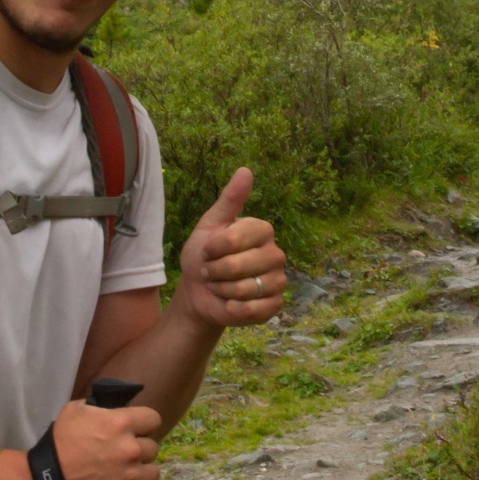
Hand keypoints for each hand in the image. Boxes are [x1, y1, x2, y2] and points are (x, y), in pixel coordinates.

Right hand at [49, 397, 162, 479]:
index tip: (134, 431)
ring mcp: (134, 478)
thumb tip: (116, 409)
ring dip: (142, 473)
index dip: (143, 424)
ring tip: (124, 477)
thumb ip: (100, 407)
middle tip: (121, 456)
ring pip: (153, 472)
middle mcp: (132, 450)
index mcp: (121, 424)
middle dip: (139, 450)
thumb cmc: (59, 445)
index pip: (153, 419)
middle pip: (152, 447)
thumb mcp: (74, 411)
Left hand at [178, 167, 285, 329]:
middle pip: (240, 265)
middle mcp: (275, 253)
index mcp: (262, 230)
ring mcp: (278, 280)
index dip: (215, 248)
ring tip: (219, 286)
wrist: (199, 292)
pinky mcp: (275, 305)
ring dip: (223, 290)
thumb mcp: (210, 225)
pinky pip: (255, 309)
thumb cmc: (204, 257)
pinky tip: (229, 303)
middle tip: (210, 272)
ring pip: (247, 289)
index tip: (207, 251)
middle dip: (215, 272)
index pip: (237, 238)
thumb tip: (246, 170)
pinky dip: (234, 308)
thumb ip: (229, 200)